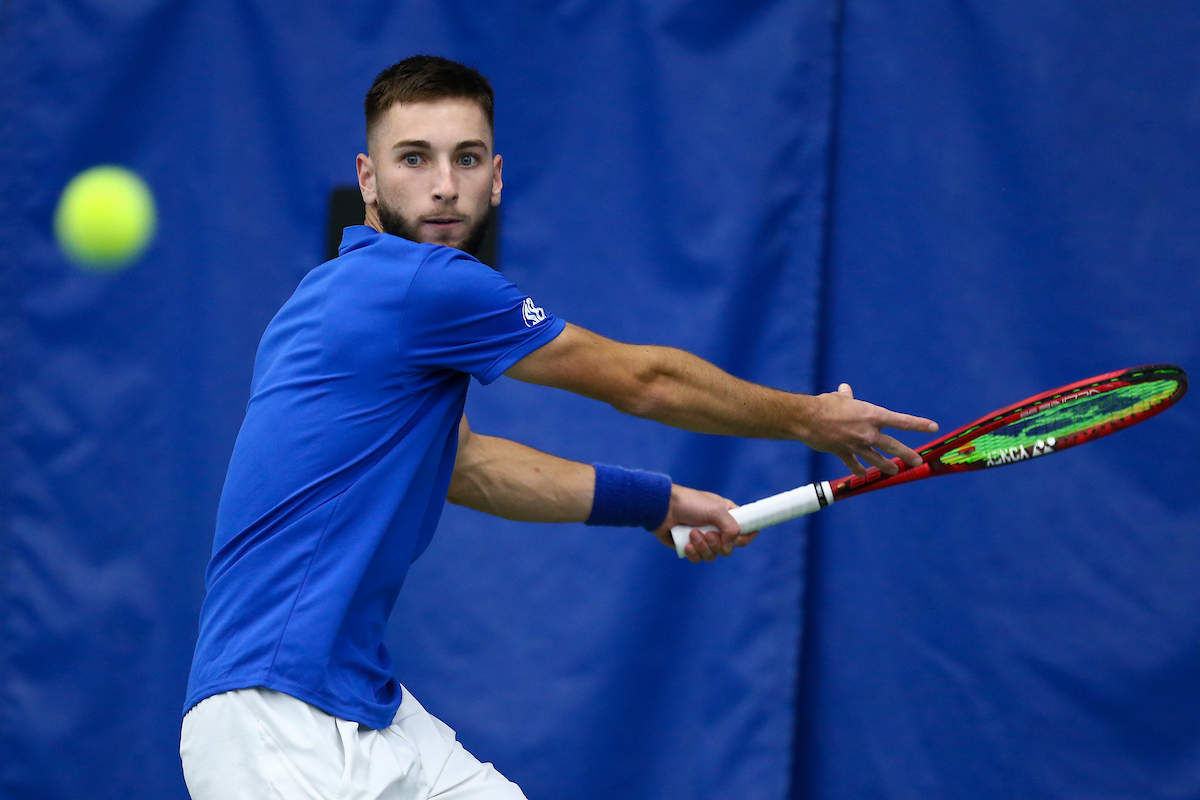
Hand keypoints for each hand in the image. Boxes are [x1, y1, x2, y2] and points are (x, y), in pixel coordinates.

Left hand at [651, 484, 757, 562]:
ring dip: (704, 547)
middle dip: (718, 544)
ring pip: (713, 555)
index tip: (737, 538)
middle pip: (729, 548)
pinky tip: (687, 544)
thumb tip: (732, 543)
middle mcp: (717, 528)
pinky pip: (699, 559)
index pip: (746, 530)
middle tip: (708, 534)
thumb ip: (732, 526)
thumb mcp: (716, 510)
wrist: (663, 508)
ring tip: (692, 534)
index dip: (745, 538)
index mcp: (727, 516)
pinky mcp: (690, 547)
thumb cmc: (690, 503)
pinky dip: (694, 553)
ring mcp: (703, 538)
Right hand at [801, 384, 938, 477]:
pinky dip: (859, 470)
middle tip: (917, 461)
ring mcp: (857, 445)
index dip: (919, 424)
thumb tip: (845, 390)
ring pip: (877, 459)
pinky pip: (854, 464)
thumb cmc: (825, 404)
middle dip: (907, 455)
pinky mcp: (844, 453)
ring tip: (894, 471)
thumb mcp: (839, 398)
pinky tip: (863, 476)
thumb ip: (846, 396)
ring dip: (887, 466)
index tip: (933, 427)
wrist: (808, 419)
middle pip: (894, 446)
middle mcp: (869, 432)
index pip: (901, 421)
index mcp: (872, 415)